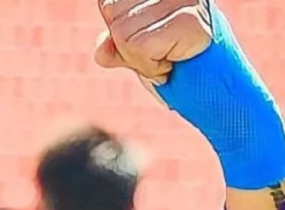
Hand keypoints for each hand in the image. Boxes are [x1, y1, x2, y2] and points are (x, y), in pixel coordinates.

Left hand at [94, 0, 212, 83]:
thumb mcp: (136, 53)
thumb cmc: (177, 67)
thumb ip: (115, 46)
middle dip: (128, 45)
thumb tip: (101, 51)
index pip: (109, 3)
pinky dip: (151, 67)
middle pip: (112, 15)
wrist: (217, 92)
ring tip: (169, 58)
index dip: (120, 31)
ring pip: (122, 33)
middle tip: (161, 53)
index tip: (149, 42)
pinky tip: (174, 63)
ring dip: (140, 59)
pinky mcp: (189, 20)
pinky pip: (138, 47)